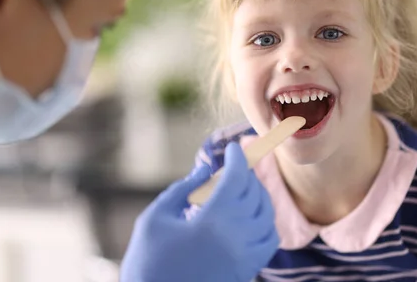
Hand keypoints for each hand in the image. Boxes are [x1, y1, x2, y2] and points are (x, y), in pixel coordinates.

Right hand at [120, 142, 278, 281]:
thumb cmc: (147, 261)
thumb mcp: (155, 218)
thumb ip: (182, 189)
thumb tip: (205, 170)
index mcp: (212, 221)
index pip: (237, 179)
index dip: (237, 158)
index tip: (233, 147)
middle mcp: (236, 238)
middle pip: (254, 194)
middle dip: (246, 174)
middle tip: (235, 166)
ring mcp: (245, 257)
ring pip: (267, 215)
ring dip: (259, 195)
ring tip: (243, 188)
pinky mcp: (246, 271)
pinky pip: (269, 241)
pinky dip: (267, 222)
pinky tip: (252, 216)